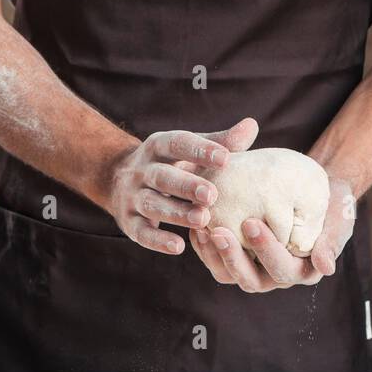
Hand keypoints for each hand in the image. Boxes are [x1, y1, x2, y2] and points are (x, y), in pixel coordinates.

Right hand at [105, 117, 258, 254]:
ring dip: (176, 213)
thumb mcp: (190, 149)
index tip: (225, 158)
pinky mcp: (128, 221)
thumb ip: (220, 141)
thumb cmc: (171, 164)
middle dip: (186, 185)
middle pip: (162, 176)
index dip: (199, 150)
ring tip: (203, 220)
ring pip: (152, 204)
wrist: (119, 180)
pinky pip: (141, 232)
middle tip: (212, 194)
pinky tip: (178, 247)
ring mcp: (132, 196)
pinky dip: (158, 240)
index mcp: (158, 146)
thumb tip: (252, 125)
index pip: (177, 144)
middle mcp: (142, 169)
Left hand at [189, 173, 356, 292]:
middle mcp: (276, 276)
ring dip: (214, 255)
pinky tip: (198, 225)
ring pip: (229, 274)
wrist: (317, 191)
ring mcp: (255, 267)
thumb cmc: (332, 204)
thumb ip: (332, 241)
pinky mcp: (239, 255)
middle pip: (251, 279)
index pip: (282, 269)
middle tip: (218, 231)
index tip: (251, 222)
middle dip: (233, 257)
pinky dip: (205, 246)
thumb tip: (326, 267)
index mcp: (302, 271)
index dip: (266, 250)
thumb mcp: (340, 219)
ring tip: (204, 229)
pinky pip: (216, 260)